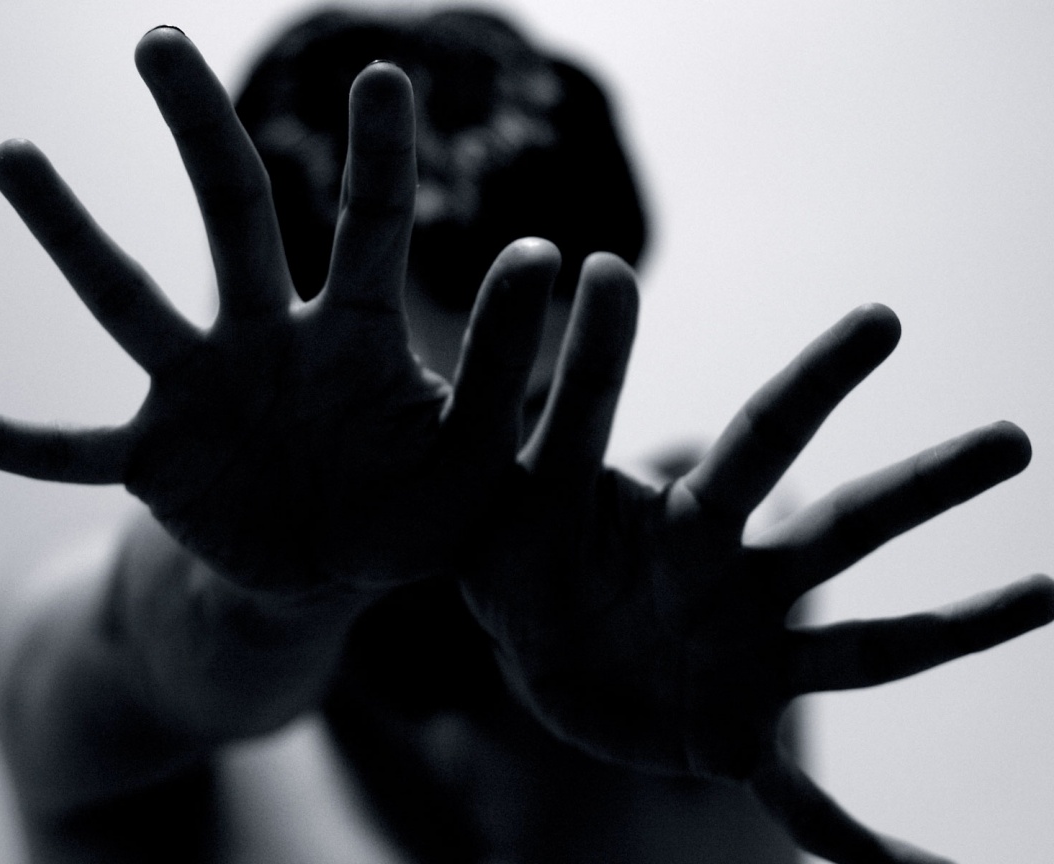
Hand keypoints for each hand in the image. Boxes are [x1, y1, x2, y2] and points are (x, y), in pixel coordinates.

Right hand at [0, 28, 561, 593]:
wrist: (344, 566)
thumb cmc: (418, 509)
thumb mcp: (473, 461)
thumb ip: (505, 376)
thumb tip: (547, 252)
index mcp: (359, 334)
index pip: (372, 226)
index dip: (377, 154)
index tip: (381, 74)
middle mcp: (270, 338)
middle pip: (232, 217)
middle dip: (199, 130)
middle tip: (158, 42)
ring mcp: (202, 394)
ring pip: (126, 303)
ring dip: (71, 234)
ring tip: (12, 157)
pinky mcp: (155, 461)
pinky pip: (59, 446)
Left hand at [461, 297, 1053, 863]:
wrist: (519, 635)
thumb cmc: (517, 549)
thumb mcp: (516, 491)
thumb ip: (558, 411)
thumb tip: (602, 266)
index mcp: (683, 520)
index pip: (758, 442)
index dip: (817, 383)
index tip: (886, 319)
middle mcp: (738, 582)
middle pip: (845, 531)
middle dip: (925, 489)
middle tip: (1018, 440)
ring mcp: (749, 662)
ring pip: (867, 650)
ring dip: (956, 628)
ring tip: (1052, 592)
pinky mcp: (733, 737)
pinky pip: (806, 804)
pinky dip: (860, 846)